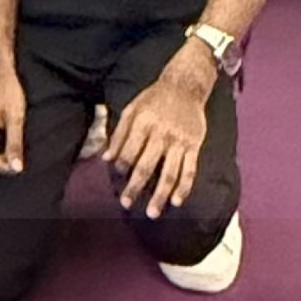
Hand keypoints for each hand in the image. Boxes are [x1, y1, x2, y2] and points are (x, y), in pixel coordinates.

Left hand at [106, 54, 212, 218]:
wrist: (185, 87)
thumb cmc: (154, 99)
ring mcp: (179, 142)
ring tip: (152, 213)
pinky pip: (189, 170)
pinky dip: (183, 188)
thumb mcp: (132, 108)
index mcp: (143, 123)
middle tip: (127, 204)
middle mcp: (161, 134)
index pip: (129, 151)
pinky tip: (177, 202)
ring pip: (169, 173)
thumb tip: (106, 157)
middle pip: (147, 166)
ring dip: (160, 195)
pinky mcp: (194, 146)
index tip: (116, 180)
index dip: (121, 167)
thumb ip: (119, 133)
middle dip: (135, 187)